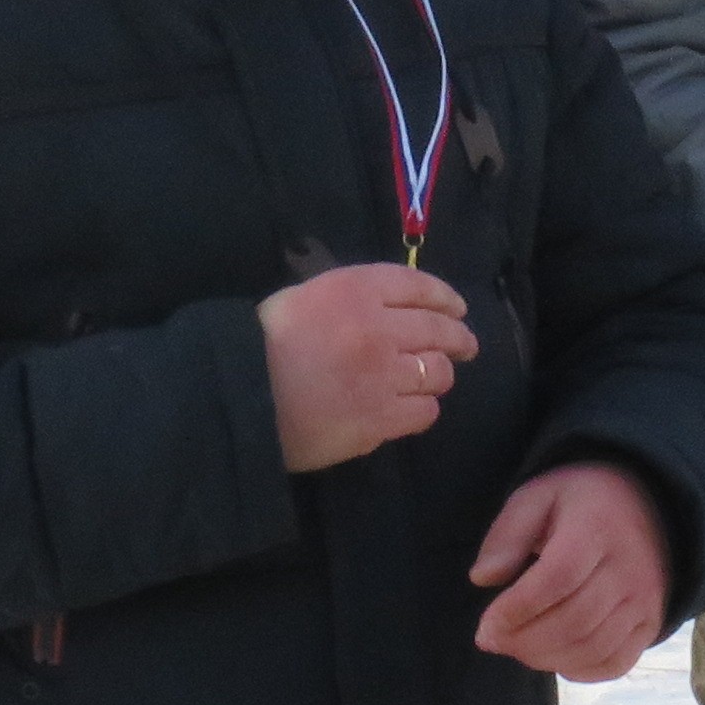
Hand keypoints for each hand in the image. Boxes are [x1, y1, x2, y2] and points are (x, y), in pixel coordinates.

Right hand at [262, 262, 475, 470]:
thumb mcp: (302, 298)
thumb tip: (389, 305)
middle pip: (438, 329)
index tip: (457, 308)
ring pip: (437, 373)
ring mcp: (383, 375)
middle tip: (466, 346)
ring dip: (440, 376)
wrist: (237, 397)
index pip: (418, 286)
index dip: (445, 297)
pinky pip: (423, 412)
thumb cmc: (260, 344)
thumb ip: (348, 297)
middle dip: (458, 337)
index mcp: (355, 289)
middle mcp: (378, 327)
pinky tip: (412, 409)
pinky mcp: (380, 418)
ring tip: (433, 381)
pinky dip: (423, 410)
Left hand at [470, 461, 670, 682]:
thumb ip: (508, 533)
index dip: (518, 609)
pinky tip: (555, 658)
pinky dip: (580, 672)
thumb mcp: (538, 496)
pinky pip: (616, 663)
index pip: (558, 579)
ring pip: (592, 648)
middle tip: (493, 640)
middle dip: (523, 640)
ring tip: (517, 648)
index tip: (486, 625)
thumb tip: (481, 578)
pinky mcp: (650, 624)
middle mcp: (629, 568)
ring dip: (545, 659)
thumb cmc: (581, 504)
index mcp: (597, 528)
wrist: (649, 509)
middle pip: (574, 621)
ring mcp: (645, 600)